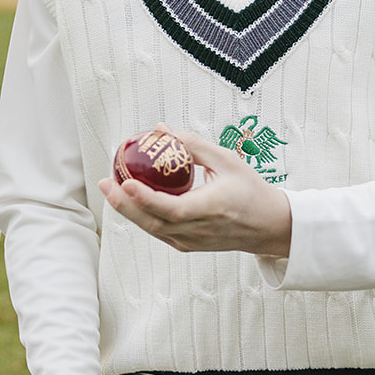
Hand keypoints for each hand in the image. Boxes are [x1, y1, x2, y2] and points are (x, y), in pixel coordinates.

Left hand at [100, 124, 291, 258]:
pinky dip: (141, 216)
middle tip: (105, 182)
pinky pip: (158, 231)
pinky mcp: (187, 245)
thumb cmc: (252, 191)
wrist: (269, 226)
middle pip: (153, 223)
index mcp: (213, 209)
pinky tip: (129, 200)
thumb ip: (194, 146)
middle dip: (124, 204)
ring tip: (110, 188)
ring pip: (151, 229)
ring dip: (128, 210)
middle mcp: (200, 230)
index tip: (126, 183)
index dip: (146, 199)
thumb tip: (162, 129)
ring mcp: (192, 241)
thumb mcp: (228, 161)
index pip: (173, 209)